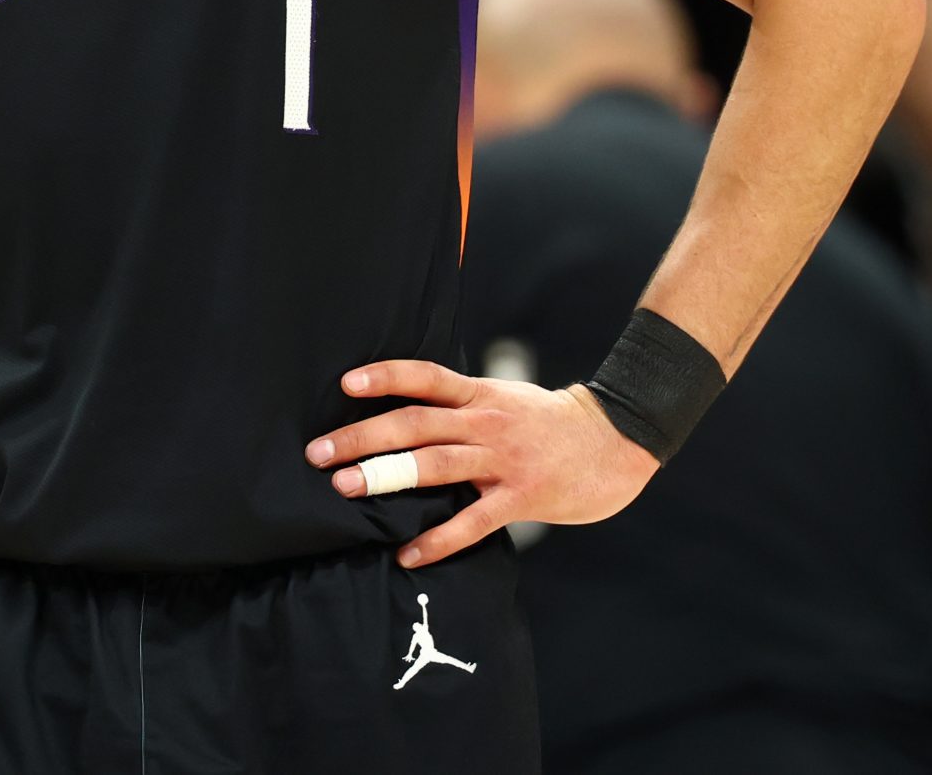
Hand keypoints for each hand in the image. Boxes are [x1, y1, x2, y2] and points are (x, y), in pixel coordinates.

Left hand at [305, 360, 658, 568]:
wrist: (612, 442)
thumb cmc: (545, 422)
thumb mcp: (502, 396)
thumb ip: (458, 402)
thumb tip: (399, 409)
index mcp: (479, 394)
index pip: (425, 378)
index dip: (386, 376)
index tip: (345, 384)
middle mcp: (486, 422)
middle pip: (416, 423)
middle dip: (363, 437)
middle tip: (318, 453)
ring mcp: (503, 460)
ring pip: (436, 465)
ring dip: (387, 476)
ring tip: (346, 489)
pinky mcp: (521, 498)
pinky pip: (472, 522)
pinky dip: (437, 540)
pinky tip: (407, 554)